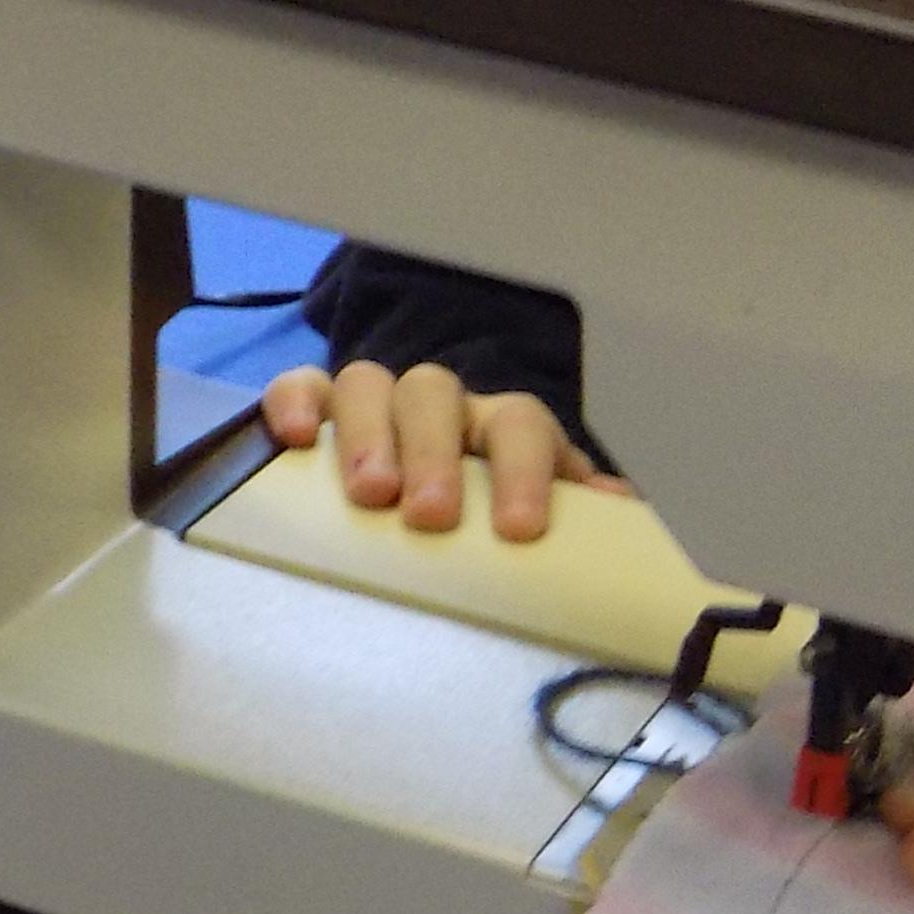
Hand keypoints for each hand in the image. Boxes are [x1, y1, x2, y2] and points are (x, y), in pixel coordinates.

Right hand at [258, 357, 612, 539]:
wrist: (425, 503)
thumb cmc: (484, 518)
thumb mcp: (536, 521)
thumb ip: (581, 524)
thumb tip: (620, 519)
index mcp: (501, 429)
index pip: (520, 425)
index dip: (524, 471)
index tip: (519, 530)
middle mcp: (441, 407)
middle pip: (437, 394)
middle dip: (435, 453)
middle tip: (431, 515)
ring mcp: (377, 405)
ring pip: (369, 383)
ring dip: (367, 435)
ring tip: (367, 493)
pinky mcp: (316, 414)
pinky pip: (301, 387)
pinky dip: (293, 402)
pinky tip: (292, 437)